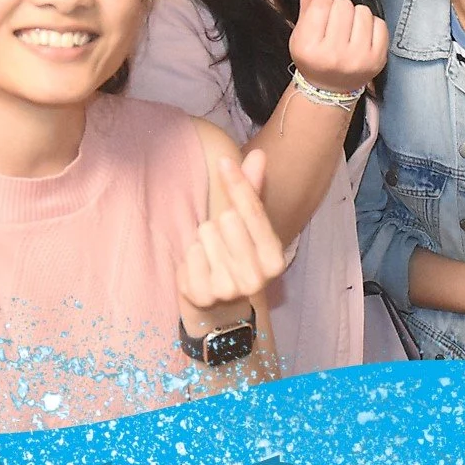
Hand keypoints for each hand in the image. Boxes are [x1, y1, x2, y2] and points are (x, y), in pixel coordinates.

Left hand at [177, 150, 286, 320]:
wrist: (220, 310)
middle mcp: (258, 277)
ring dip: (204, 241)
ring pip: (206, 234)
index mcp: (275, 258)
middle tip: (222, 242)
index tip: (224, 162)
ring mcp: (230, 289)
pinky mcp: (203, 295)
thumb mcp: (248, 228)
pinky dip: (190, 258)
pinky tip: (200, 271)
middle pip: (227, 220)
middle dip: (219, 223)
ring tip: (211, 258)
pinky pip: (190, 254)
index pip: (253, 211)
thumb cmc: (235, 258)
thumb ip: (252, 192)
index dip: (237, 184)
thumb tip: (258, 154)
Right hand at [289, 0, 387, 96]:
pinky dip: (371, 25)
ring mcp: (357, 60)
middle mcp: (333, 55)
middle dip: (340, 8)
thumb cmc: (314, 55)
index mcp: (308, 46)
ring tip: (348, 31)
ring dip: (356, 15)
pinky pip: (379, 23)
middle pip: (343, 5)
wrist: (329, 89)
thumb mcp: (303, 29)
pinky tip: (361, 37)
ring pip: (363, 11)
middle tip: (335, 25)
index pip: (322, 5)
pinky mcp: (377, 61)